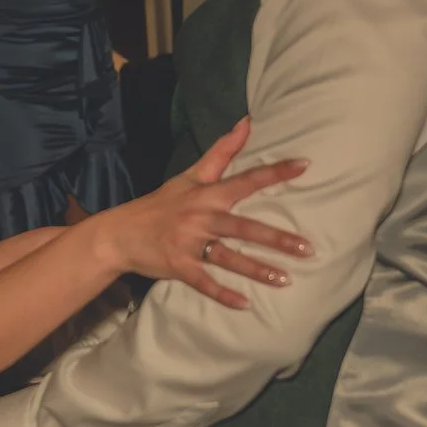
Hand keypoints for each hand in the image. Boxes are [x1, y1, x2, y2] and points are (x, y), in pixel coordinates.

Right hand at [93, 118, 309, 306]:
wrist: (119, 233)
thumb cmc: (161, 204)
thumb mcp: (190, 176)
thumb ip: (222, 151)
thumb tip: (247, 122)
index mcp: (207, 195)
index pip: (246, 180)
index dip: (274, 172)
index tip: (304, 166)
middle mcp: (201, 218)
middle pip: (244, 227)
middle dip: (276, 239)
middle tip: (307, 249)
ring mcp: (189, 244)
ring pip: (229, 258)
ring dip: (257, 270)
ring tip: (285, 280)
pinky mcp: (179, 267)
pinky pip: (204, 282)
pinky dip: (223, 294)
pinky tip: (245, 304)